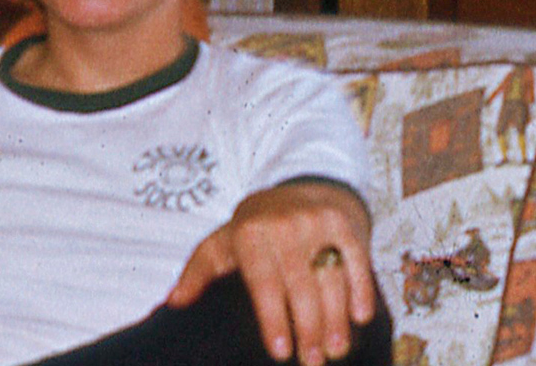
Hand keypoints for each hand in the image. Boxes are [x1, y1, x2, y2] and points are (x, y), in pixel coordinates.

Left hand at [166, 182, 374, 365]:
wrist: (298, 186)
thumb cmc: (254, 228)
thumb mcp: (220, 243)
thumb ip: (197, 273)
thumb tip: (174, 302)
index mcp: (250, 234)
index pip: (264, 283)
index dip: (274, 319)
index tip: (281, 352)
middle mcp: (284, 225)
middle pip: (301, 285)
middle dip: (309, 328)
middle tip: (312, 362)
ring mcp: (317, 221)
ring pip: (330, 276)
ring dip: (336, 317)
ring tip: (336, 350)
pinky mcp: (343, 222)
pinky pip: (356, 259)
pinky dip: (361, 288)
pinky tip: (359, 316)